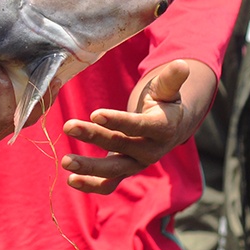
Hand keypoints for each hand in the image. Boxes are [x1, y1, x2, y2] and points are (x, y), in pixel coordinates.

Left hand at [61, 60, 189, 194]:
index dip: (118, 120)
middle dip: (93, 136)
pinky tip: (71, 180)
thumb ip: (171, 79)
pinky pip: (110, 183)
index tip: (95, 113)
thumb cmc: (165, 102)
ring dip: (89, 168)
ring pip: (114, 169)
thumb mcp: (167, 90)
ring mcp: (137, 163)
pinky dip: (92, 185)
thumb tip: (183, 64)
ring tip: (66, 161)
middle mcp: (150, 150)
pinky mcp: (125, 169)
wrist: (172, 127)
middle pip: (120, 144)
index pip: (138, 126)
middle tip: (68, 126)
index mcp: (161, 128)